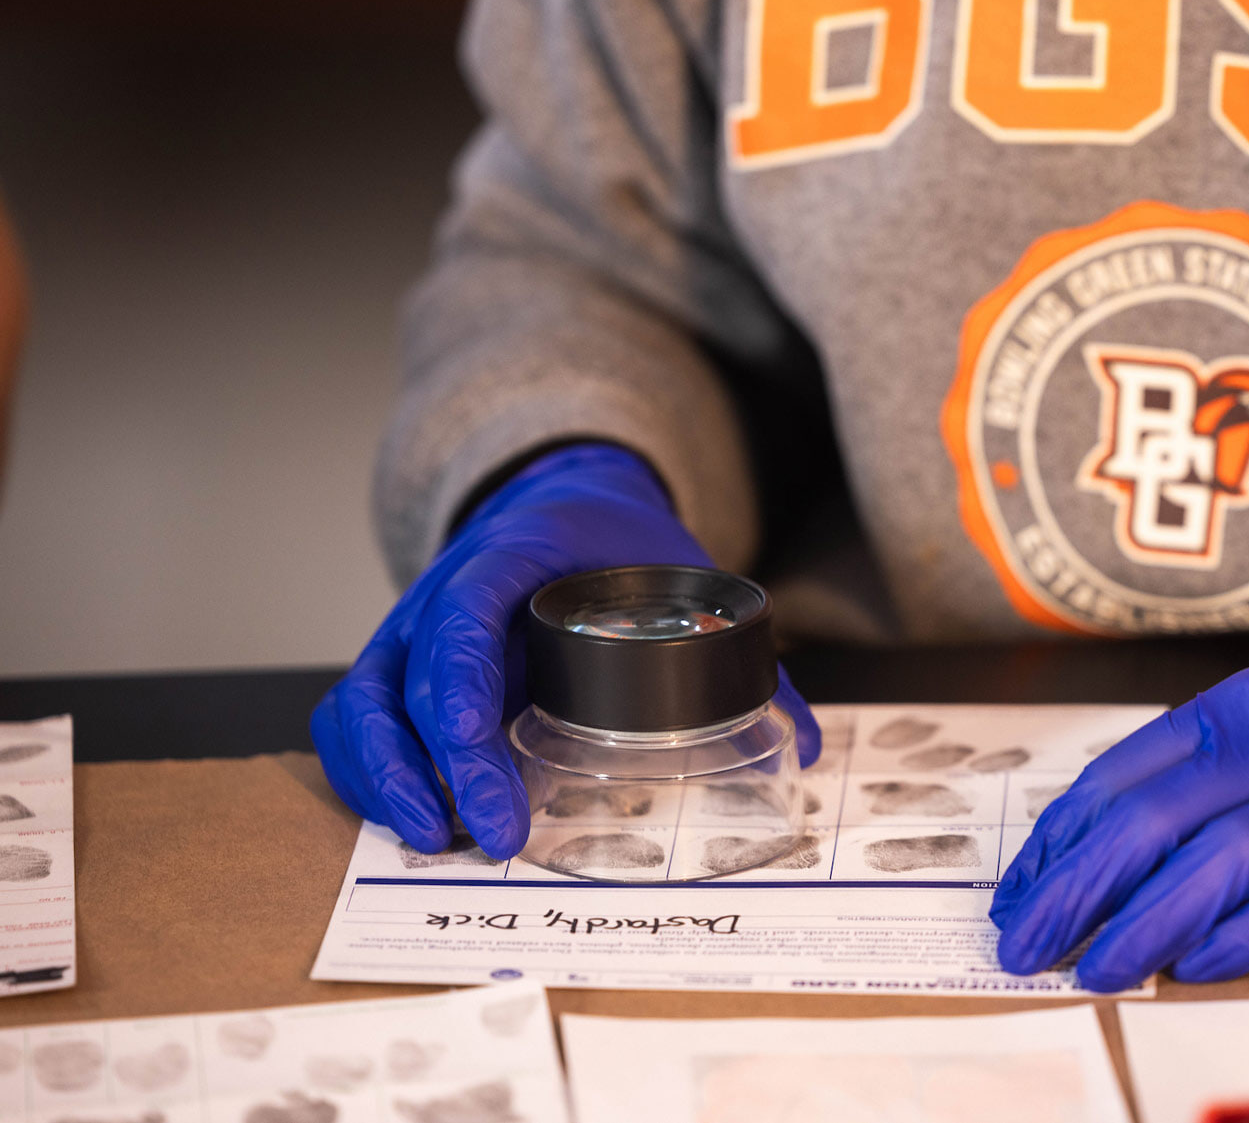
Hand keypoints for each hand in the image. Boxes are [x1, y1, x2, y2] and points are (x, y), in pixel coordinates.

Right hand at [310, 442, 819, 857]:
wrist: (561, 498)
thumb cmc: (615, 543)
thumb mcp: (679, 572)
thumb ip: (742, 657)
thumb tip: (805, 742)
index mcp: (511, 556)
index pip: (465, 618)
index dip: (466, 696)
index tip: (485, 762)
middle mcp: (443, 591)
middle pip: (405, 678)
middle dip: (439, 765)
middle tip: (491, 833)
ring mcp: (410, 628)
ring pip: (360, 703)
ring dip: (386, 778)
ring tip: (435, 840)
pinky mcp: (398, 665)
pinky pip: (354, 720)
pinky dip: (368, 774)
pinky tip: (414, 822)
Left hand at [989, 627, 1248, 991]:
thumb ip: (1210, 766)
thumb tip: (1114, 837)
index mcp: (1239, 710)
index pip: (1121, 777)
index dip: (1060, 841)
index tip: (1018, 891)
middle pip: (1148, 822)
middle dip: (1072, 889)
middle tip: (1023, 942)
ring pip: (1211, 866)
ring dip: (1140, 925)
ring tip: (1093, 969)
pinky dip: (1239, 939)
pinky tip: (1191, 969)